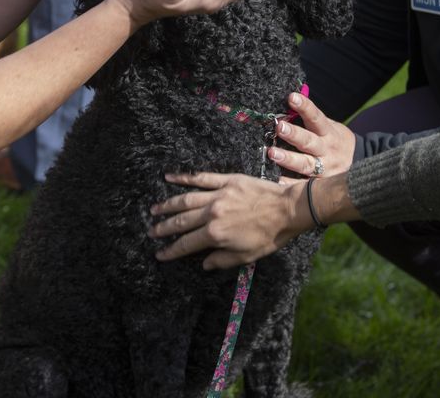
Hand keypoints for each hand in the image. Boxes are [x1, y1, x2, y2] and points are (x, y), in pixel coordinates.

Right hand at [149, 172, 311, 268]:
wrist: (288, 210)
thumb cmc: (270, 236)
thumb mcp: (247, 256)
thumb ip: (222, 260)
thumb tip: (204, 263)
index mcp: (216, 234)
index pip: (186, 244)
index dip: (171, 250)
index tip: (160, 254)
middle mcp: (212, 214)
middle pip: (181, 221)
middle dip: (163, 228)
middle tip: (151, 231)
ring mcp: (217, 195)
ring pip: (185, 199)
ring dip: (167, 205)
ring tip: (154, 209)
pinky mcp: (226, 181)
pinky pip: (201, 178)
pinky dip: (183, 178)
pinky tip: (169, 177)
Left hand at [267, 92, 356, 176]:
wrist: (357, 164)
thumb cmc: (334, 140)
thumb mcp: (329, 127)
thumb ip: (311, 119)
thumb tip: (290, 101)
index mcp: (329, 133)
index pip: (316, 117)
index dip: (305, 107)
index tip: (292, 97)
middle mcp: (327, 151)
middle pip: (309, 142)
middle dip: (294, 134)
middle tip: (279, 126)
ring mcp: (323, 169)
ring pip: (305, 164)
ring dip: (288, 159)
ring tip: (272, 152)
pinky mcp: (317, 184)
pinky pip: (301, 185)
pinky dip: (289, 184)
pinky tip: (275, 181)